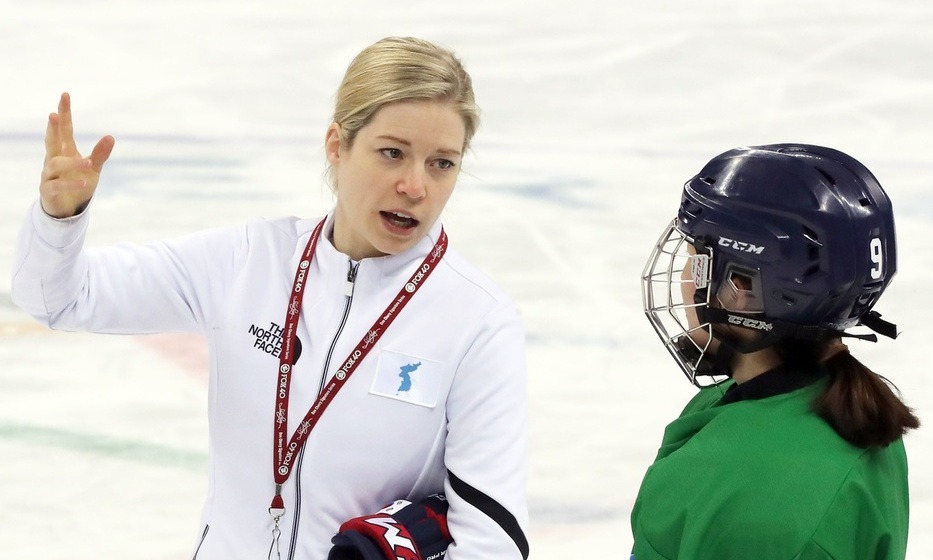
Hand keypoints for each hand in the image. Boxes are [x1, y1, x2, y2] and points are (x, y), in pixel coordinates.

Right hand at [40, 92, 114, 217]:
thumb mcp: (93, 168)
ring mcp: (49, 174)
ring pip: (55, 164)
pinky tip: (85, 183)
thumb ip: (100, 154)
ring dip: (72, 163)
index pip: (64, 129)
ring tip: (88, 163)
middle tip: (53, 114)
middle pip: (51, 140)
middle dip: (52, 127)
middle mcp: (54, 159)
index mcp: (64, 150)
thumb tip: (111, 136)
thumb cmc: (78, 181)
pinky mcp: (48, 190)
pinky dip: (71, 184)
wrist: (67, 207)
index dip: (64, 113)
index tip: (65, 95)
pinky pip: (57, 185)